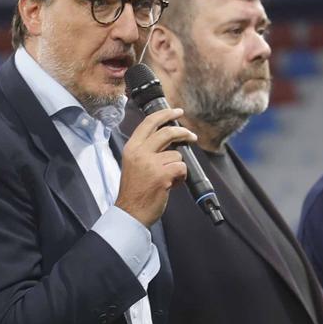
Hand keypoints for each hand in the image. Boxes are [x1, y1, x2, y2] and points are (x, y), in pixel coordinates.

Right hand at [114, 106, 194, 226]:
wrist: (130, 212)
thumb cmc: (135, 191)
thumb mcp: (133, 164)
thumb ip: (147, 150)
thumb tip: (170, 139)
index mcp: (131, 148)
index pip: (149, 122)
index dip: (165, 114)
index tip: (177, 111)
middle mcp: (139, 153)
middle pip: (167, 132)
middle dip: (184, 132)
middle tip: (192, 136)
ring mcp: (150, 163)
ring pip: (177, 154)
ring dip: (178, 166)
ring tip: (170, 178)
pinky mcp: (161, 175)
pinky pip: (181, 167)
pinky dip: (181, 177)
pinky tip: (171, 184)